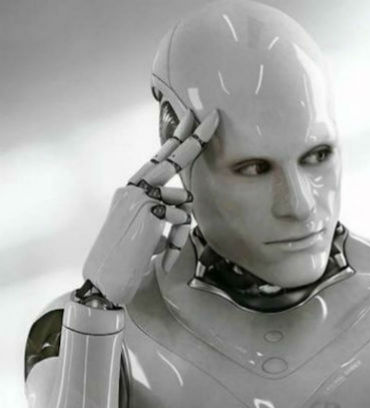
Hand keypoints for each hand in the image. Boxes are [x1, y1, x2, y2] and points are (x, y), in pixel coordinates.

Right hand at [82, 109, 219, 304]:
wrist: (106, 279)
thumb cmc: (129, 256)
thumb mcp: (148, 229)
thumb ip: (163, 211)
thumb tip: (185, 205)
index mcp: (133, 189)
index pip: (158, 158)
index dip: (176, 138)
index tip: (191, 119)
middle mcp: (133, 188)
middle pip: (171, 159)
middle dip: (195, 139)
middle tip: (214, 117)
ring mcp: (138, 197)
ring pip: (184, 200)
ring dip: (180, 228)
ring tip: (161, 248)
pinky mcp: (147, 211)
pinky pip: (180, 218)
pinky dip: (176, 238)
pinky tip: (158, 253)